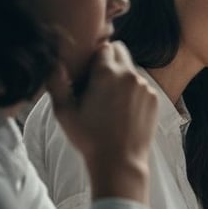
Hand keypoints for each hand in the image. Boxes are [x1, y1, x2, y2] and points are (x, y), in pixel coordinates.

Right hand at [45, 41, 156, 202]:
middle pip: (121, 51)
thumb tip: (53, 63)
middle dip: (109, 59)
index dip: (94, 56)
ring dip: (121, 77)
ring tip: (109, 100)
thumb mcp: (64, 112)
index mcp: (107, 73)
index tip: (87, 70)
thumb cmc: (89, 138)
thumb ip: (56, 83)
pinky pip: (142, 86)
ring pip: (131, 70)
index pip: (103, 47)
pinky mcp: (154, 100)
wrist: (120, 161)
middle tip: (98, 79)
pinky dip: (133, 91)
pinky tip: (123, 110)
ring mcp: (145, 87)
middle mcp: (129, 75)